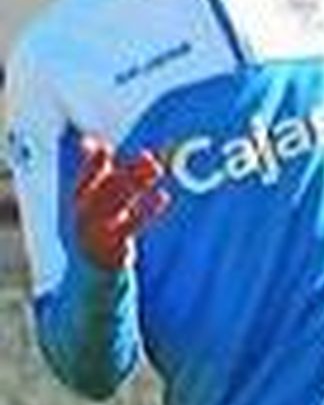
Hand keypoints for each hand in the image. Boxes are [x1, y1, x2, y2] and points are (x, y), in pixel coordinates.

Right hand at [74, 137, 168, 268]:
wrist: (94, 263)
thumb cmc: (97, 222)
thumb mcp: (93, 197)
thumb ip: (95, 170)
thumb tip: (89, 141)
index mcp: (80, 201)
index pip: (85, 179)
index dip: (93, 164)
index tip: (105, 148)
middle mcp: (86, 216)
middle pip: (108, 189)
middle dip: (129, 172)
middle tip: (149, 157)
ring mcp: (100, 233)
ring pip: (121, 204)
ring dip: (139, 184)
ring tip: (158, 168)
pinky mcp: (116, 247)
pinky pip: (134, 226)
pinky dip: (148, 211)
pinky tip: (163, 196)